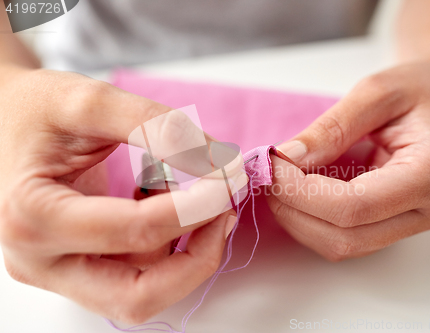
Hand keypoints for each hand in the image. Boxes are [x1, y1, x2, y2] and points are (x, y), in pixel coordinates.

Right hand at [0, 67, 239, 322]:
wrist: (4, 121)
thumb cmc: (34, 109)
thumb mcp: (89, 100)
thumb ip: (154, 126)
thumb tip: (216, 162)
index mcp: (33, 216)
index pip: (133, 230)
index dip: (195, 205)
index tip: (230, 176)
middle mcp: (41, 260)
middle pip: (138, 294)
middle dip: (197, 257)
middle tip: (225, 210)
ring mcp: (60, 271)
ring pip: (142, 294)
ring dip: (187, 256)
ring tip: (200, 200)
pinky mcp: (79, 268)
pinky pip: (138, 276)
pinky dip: (171, 248)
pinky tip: (171, 204)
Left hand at [268, 59, 429, 260]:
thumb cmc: (418, 89)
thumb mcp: (375, 92)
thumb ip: (331, 128)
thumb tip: (286, 159)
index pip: (354, 206)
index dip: (301, 191)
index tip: (271, 164)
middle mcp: (429, 210)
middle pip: (345, 236)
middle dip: (294, 209)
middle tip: (268, 174)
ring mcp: (414, 223)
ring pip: (343, 245)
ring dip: (299, 220)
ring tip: (279, 182)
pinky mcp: (395, 225)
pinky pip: (346, 238)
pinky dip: (312, 220)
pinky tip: (298, 193)